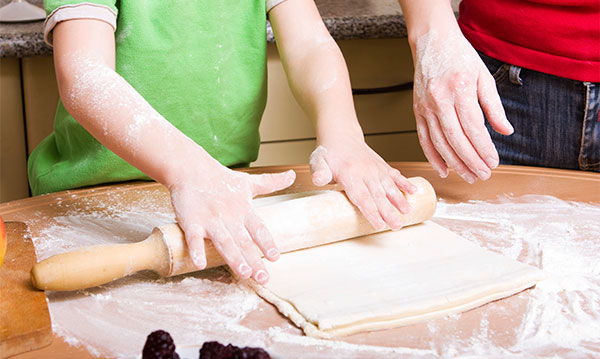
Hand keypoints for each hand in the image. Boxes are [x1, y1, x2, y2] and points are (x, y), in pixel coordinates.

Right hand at [169, 165, 295, 283]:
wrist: (191, 168)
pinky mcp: (192, 221)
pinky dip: (196, 250)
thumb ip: (271, 182)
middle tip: (263, 278)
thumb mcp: (249, 182)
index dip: (267, 243)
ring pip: (224, 242)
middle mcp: (229, 217)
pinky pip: (194, 238)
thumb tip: (292, 175)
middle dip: (254, 260)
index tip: (275, 257)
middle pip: (244, 241)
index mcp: (244, 210)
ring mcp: (211, 220)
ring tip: (244, 273)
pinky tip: (200, 264)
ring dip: (234, 257)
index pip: (259, 229)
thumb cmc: (221, 178)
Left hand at [310, 140, 416, 230]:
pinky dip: (405, 182)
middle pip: (378, 196)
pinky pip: (396, 175)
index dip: (371, 211)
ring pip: (389, 186)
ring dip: (399, 199)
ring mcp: (376, 169)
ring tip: (407, 211)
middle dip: (388, 212)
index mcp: (350, 174)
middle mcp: (366, 172)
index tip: (379, 224)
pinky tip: (414, 191)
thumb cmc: (329, 154)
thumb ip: (319, 171)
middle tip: (396, 226)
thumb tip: (319, 180)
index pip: (361, 197)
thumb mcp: (318, 162)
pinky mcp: (383, 166)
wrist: (341, 136)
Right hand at [412, 29, 513, 182]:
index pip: (473, 128)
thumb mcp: (484, 77)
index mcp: (460, 89)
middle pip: (456, 140)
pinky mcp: (417, 111)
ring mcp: (426, 107)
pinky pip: (424, 139)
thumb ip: (494, 107)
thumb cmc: (459, 58)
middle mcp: (440, 100)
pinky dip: (433, 157)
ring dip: (455, 163)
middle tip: (483, 174)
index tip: (494, 162)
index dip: (484, 149)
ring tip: (468, 176)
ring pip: (440, 143)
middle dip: (471, 161)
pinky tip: (444, 169)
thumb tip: (505, 131)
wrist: (432, 43)